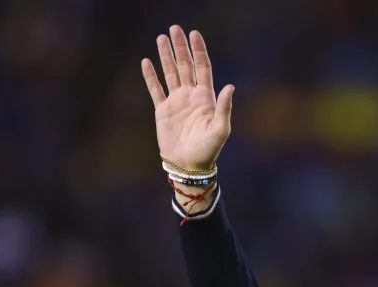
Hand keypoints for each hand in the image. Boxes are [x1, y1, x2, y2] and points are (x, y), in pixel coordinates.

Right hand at [141, 25, 233, 171]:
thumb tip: (230, 86)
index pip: (202, 68)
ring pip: (170, 73)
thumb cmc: (208, 150)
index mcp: (206, 98)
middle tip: (175, 28)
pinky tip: (146, 62)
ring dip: (166, 56)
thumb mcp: (220, 129)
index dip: (199, 51)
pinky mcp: (163, 111)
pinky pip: (155, 90)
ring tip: (161, 38)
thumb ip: (224, 107)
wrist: (189, 166)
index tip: (194, 34)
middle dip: (181, 48)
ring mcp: (176, 102)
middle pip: (185, 66)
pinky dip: (151, 76)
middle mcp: (191, 96)